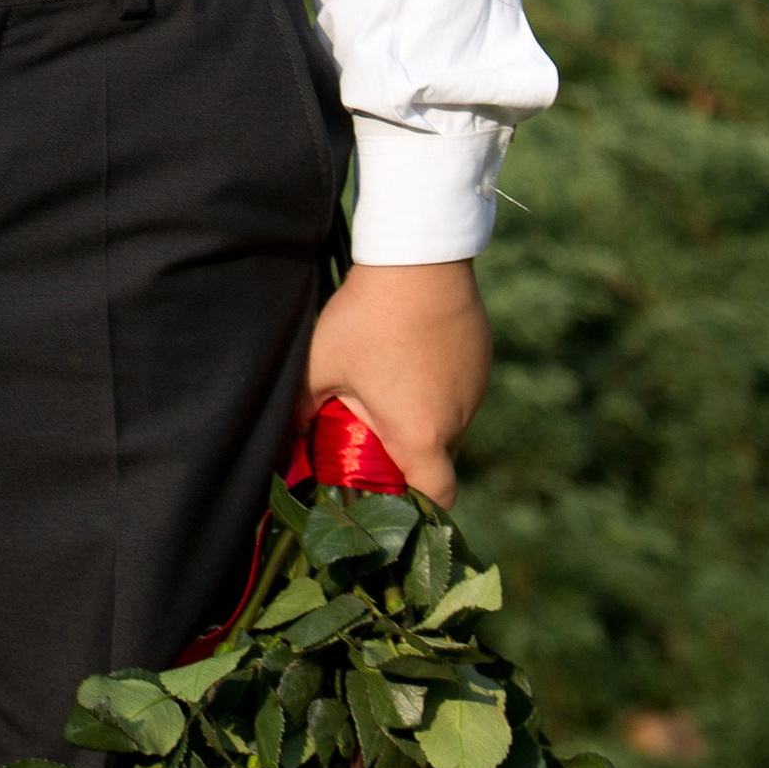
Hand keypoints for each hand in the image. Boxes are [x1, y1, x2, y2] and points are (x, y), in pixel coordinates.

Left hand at [301, 258, 491, 503]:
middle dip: (407, 457)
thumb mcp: (322, 365)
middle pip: (438, 459)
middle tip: (372, 435)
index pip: (437, 498)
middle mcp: (459, 418)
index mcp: (421, 433)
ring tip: (389, 385)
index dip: (418, 509)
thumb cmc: (367, 318)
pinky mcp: (481, 359)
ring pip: (450, 422)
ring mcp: (476, 387)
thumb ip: (301, 409)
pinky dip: (437, 388)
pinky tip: (409, 356)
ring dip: (423, 417)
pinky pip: (461, 390)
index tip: (391, 500)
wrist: (418, 257)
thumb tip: (287, 436)